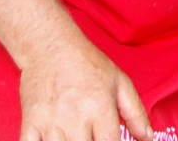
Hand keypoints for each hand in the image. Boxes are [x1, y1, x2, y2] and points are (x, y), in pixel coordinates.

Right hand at [18, 37, 150, 140]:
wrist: (51, 46)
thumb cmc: (86, 63)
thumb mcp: (119, 82)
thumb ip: (136, 112)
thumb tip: (147, 137)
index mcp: (100, 108)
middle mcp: (76, 118)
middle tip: (92, 138)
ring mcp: (51, 123)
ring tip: (76, 138)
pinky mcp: (30, 123)